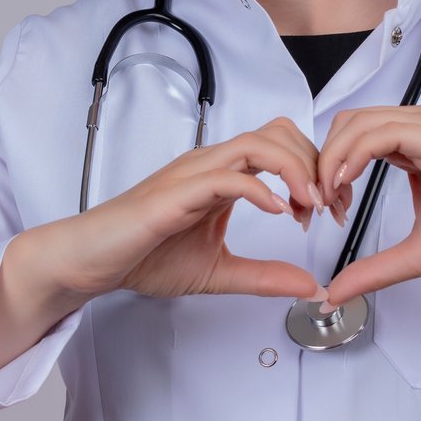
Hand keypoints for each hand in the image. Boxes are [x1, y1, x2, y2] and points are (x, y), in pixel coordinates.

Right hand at [40, 117, 329, 303]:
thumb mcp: (219, 272)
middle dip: (314, 165)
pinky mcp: (177, 193)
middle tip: (326, 206)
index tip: (327, 209)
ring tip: (307, 206)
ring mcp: (194, 174)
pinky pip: (227, 176)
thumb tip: (308, 286)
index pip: (281, 146)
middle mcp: (210, 165)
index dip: (314, 171)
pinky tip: (275, 211)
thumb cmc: (143, 256)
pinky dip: (258, 189)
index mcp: (222, 175)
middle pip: (278, 133)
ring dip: (294, 171)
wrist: (93, 261)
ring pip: (258, 145)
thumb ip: (264, 276)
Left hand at [314, 104, 420, 311]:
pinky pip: (381, 133)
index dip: (328, 169)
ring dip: (331, 160)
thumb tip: (334, 293)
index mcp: (415, 142)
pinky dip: (353, 155)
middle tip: (318, 206)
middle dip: (322, 161)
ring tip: (329, 200)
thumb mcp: (420, 253)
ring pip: (358, 123)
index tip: (324, 211)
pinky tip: (345, 185)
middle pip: (347, 123)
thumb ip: (377, 269)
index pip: (353, 136)